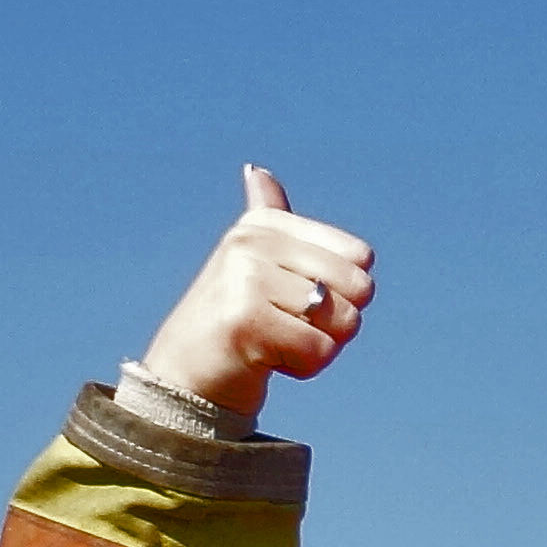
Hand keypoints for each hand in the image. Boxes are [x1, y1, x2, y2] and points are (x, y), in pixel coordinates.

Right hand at [139, 166, 375, 413]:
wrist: (186, 376)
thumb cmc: (234, 321)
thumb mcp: (253, 262)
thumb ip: (268, 218)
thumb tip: (255, 170)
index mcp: (263, 225)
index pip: (360, 257)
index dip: (344, 291)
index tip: (295, 299)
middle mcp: (251, 243)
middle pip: (359, 288)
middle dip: (337, 322)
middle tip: (288, 327)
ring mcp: (245, 278)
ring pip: (345, 322)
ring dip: (318, 346)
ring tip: (274, 342)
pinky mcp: (246, 321)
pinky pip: (320, 351)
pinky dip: (304, 367)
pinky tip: (266, 360)